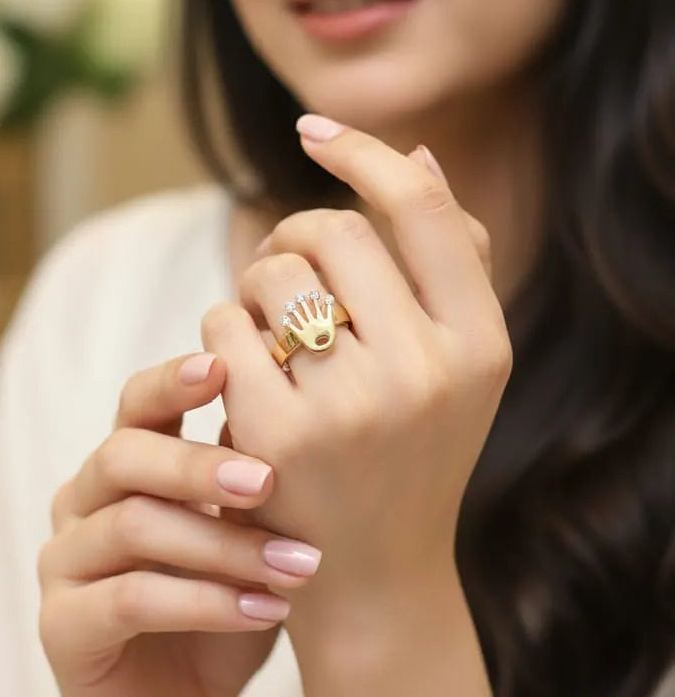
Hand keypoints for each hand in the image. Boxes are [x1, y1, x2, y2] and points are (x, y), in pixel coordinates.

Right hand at [37, 353, 321, 696]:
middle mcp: (82, 500)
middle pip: (125, 454)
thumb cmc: (225, 603)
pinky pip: (131, 599)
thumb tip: (272, 405)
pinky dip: (205, 602)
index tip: (220, 364)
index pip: (136, 402)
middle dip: (199, 465)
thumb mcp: (249, 533)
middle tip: (267, 481)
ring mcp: (63, 560)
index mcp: (125, 463)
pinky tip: (263, 610)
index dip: (172, 379)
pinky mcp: (61, 624)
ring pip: (134, 525)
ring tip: (293, 565)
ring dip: (221, 546)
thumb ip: (249, 475)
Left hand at [200, 119, 511, 644]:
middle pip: (335, 230)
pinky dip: (223, 330)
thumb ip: (450, 258)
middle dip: (295, 235)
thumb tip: (418, 155)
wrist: (374, 576)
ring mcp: (354, 408)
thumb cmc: (414, 446)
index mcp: (481, 344)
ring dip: (256, 283)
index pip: (422, 210)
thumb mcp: (459, 361)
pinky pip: (225, 324)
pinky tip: (239, 368)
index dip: (364, 152)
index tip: (313, 129)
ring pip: (273, 273)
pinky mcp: (281, 438)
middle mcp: (428, 372)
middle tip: (284, 266)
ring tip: (267, 325)